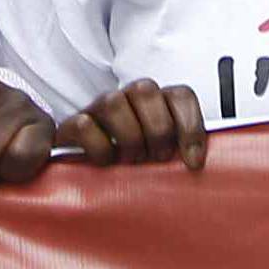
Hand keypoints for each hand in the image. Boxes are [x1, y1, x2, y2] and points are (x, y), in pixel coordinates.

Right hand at [57, 78, 206, 171]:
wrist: (88, 177)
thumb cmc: (135, 169)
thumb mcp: (162, 160)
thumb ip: (180, 155)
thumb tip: (197, 164)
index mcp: (156, 104)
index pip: (180, 96)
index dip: (191, 126)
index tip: (193, 162)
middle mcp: (127, 99)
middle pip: (145, 90)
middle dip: (158, 130)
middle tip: (158, 158)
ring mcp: (98, 110)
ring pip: (114, 102)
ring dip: (129, 137)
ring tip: (133, 162)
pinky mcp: (72, 127)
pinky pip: (84, 125)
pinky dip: (99, 147)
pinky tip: (106, 164)